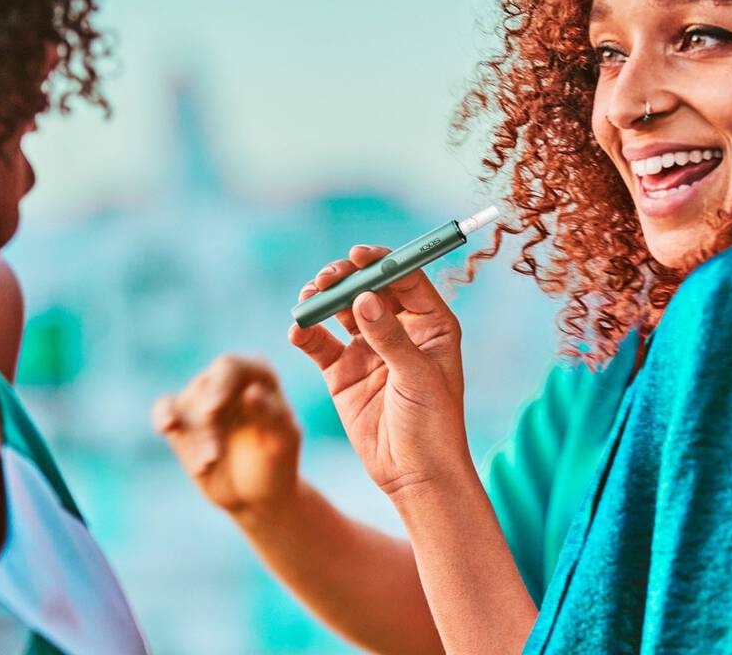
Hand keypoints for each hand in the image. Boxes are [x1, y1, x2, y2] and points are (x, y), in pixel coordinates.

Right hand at [152, 355, 301, 517]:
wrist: (257, 493)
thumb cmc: (276, 462)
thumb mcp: (282, 442)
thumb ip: (271, 415)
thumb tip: (252, 391)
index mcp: (257, 373)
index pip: (231, 367)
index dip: (220, 386)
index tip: (212, 412)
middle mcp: (226, 379)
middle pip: (204, 391)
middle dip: (206, 427)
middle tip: (213, 458)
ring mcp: (202, 396)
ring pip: (184, 408)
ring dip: (191, 440)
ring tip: (205, 467)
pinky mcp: (182, 417)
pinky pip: (165, 408)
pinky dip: (163, 416)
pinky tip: (166, 427)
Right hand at [288, 245, 469, 498]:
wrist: (415, 476)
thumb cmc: (433, 425)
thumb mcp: (417, 377)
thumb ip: (390, 338)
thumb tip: (363, 298)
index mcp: (431, 324)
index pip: (405, 278)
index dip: (381, 262)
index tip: (357, 256)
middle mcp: (398, 330)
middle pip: (367, 288)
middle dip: (345, 277)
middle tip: (326, 278)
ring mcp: (368, 350)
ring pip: (340, 310)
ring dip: (323, 299)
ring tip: (309, 297)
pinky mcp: (342, 373)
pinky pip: (319, 344)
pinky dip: (306, 333)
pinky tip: (297, 329)